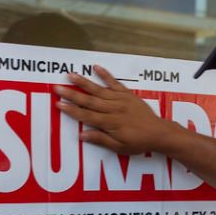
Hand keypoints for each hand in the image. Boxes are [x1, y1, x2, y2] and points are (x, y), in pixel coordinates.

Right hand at [54, 65, 179, 154]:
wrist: (159, 133)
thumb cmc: (138, 143)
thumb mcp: (119, 147)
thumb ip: (100, 139)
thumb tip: (81, 135)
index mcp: (110, 123)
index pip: (86, 116)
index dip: (71, 110)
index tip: (58, 104)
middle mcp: (113, 109)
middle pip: (88, 101)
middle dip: (71, 94)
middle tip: (57, 88)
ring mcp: (120, 100)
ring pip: (98, 90)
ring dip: (83, 82)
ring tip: (70, 75)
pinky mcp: (127, 94)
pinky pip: (115, 83)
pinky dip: (106, 75)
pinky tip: (96, 67)